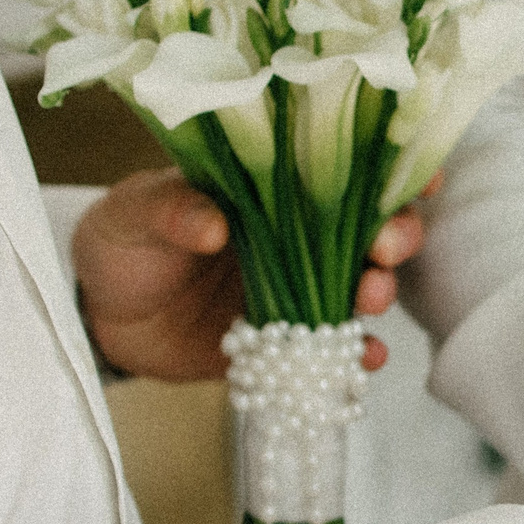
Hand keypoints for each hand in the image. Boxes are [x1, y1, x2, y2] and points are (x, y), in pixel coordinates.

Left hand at [71, 168, 426, 380]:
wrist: (102, 316)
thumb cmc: (120, 240)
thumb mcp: (131, 212)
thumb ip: (169, 209)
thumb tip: (214, 226)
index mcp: (270, 183)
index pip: (342, 163)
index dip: (392, 166)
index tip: (421, 177)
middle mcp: (297, 233)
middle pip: (371, 225)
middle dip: (396, 235)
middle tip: (385, 250)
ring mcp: (298, 287)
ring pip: (362, 285)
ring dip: (379, 292)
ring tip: (369, 300)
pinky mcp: (286, 338)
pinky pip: (332, 347)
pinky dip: (354, 355)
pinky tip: (362, 359)